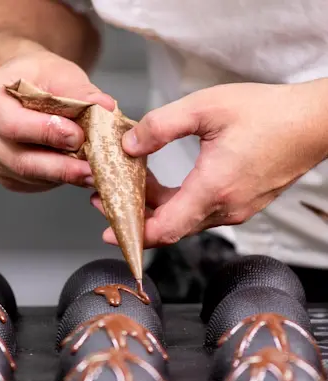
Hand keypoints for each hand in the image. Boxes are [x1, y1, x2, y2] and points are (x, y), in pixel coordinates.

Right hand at [0, 45, 113, 191]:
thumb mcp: (60, 73)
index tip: (78, 136)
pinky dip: (57, 180)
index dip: (47, 133)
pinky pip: (33, 184)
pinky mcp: (5, 174)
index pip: (13, 124)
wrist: (25, 85)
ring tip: (92, 173)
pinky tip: (76, 172)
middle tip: (92, 169)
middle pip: (21, 160)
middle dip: (61, 167)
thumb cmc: (38, 76)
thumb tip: (105, 107)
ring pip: (29, 176)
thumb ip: (81, 92)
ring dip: (63, 177)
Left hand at [92, 80, 327, 246]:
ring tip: (138, 186)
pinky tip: (170, 186)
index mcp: (214, 189)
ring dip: (160, 209)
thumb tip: (130, 146)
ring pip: (187, 220)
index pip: (167, 228)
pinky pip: (203, 213)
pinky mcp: (243, 205)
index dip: (135, 234)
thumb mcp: (206, 107)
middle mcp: (226, 208)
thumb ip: (162, 126)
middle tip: (111, 201)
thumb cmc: (267, 114)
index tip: (110, 233)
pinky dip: (180, 205)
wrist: (312, 123)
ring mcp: (237, 210)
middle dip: (139, 217)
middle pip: (172, 227)